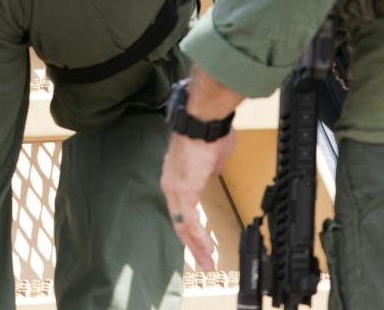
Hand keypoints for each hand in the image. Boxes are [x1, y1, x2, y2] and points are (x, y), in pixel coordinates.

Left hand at [159, 130, 234, 271]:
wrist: (204, 121)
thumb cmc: (209, 132)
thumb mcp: (212, 156)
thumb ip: (210, 168)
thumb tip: (212, 172)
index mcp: (175, 174)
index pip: (179, 206)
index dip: (189, 224)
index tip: (198, 238)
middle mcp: (170, 183)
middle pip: (178, 220)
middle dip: (191, 243)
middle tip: (203, 260)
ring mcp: (175, 189)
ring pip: (182, 225)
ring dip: (196, 245)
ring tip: (207, 262)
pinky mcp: (184, 192)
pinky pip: (189, 221)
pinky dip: (199, 237)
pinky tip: (207, 250)